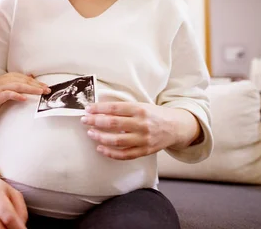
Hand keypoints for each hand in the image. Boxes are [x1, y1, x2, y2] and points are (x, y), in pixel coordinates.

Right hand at [0, 73, 49, 106]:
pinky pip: (9, 94)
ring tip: (39, 92)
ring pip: (19, 86)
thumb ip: (21, 81)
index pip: (28, 79)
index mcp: (13, 76)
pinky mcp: (0, 94)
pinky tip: (24, 98)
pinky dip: (17, 96)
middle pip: (26, 81)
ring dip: (31, 89)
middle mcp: (9, 79)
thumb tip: (32, 77)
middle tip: (47, 90)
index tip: (47, 87)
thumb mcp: (11, 82)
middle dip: (37, 86)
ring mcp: (4, 86)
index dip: (38, 83)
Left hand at [81, 102, 199, 159]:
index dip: (99, 109)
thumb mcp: (141, 106)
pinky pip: (125, 154)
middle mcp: (142, 124)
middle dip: (96, 121)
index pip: (115, 108)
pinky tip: (100, 148)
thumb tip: (99, 109)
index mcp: (140, 109)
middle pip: (114, 124)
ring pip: (117, 140)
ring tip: (90, 133)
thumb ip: (123, 108)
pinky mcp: (144, 151)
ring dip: (100, 137)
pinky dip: (110, 153)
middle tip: (84, 120)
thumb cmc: (154, 114)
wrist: (176, 127)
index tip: (88, 109)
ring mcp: (143, 139)